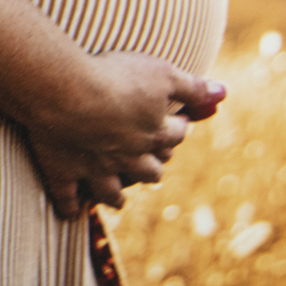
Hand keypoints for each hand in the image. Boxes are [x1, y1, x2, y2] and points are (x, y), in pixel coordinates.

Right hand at [16, 52, 224, 217]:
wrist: (66, 91)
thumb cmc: (115, 77)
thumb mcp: (162, 74)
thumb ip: (192, 87)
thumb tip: (222, 92)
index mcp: (154, 134)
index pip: (175, 135)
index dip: (178, 126)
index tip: (178, 119)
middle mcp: (129, 157)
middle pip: (149, 170)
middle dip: (152, 167)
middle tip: (150, 164)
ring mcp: (95, 168)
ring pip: (112, 191)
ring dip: (117, 195)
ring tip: (119, 197)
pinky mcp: (63, 169)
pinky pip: (67, 196)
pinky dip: (69, 205)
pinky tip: (71, 212)